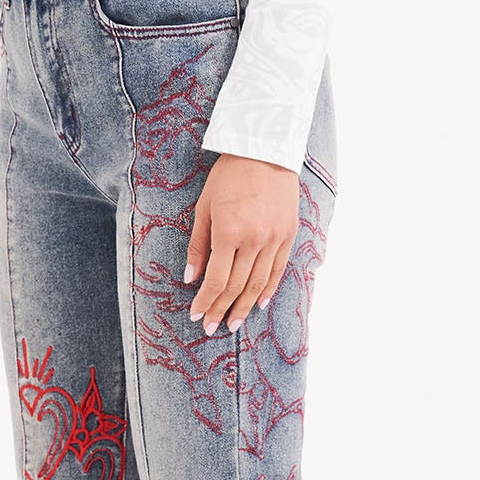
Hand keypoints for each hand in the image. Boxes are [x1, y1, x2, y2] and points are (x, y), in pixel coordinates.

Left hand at [185, 153, 297, 336]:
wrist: (265, 151)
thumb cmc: (228, 177)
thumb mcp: (204, 207)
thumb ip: (198, 245)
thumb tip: (190, 277)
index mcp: (229, 232)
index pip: (216, 279)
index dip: (205, 301)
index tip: (197, 315)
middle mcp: (254, 240)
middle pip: (236, 286)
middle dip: (222, 309)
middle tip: (212, 327)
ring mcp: (274, 239)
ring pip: (258, 283)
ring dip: (245, 306)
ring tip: (234, 323)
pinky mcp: (289, 234)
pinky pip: (278, 269)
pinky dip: (269, 289)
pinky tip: (259, 304)